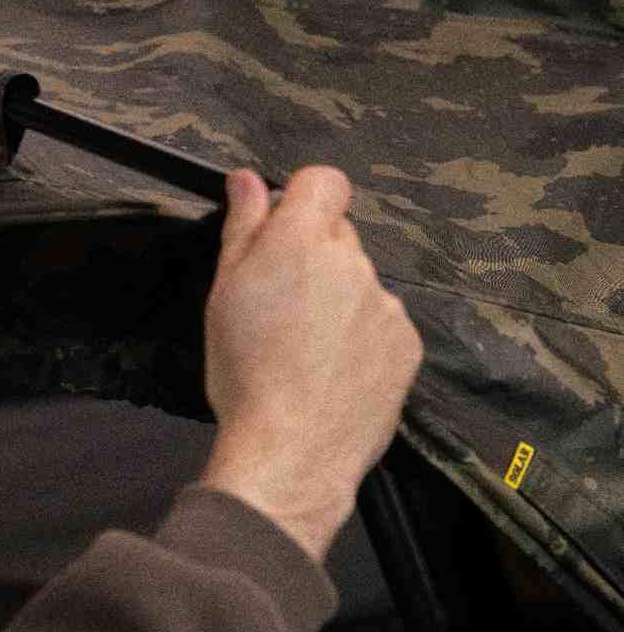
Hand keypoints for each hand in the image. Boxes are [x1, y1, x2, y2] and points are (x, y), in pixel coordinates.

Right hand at [197, 166, 422, 562]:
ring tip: (304, 348)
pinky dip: (360, 336)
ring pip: (359, 281)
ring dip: (337, 298)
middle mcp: (352, 263)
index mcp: (302, 243)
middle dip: (312, 255)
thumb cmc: (245, 373)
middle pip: (338, 234)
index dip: (303, 198)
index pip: (324, 181)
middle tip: (279, 303)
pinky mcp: (407, 343)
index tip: (282, 229)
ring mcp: (386, 304)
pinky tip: (332, 370)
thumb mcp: (225, 293)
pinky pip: (381, 321)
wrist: (291, 451)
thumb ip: (243, 227)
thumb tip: (247, 179)